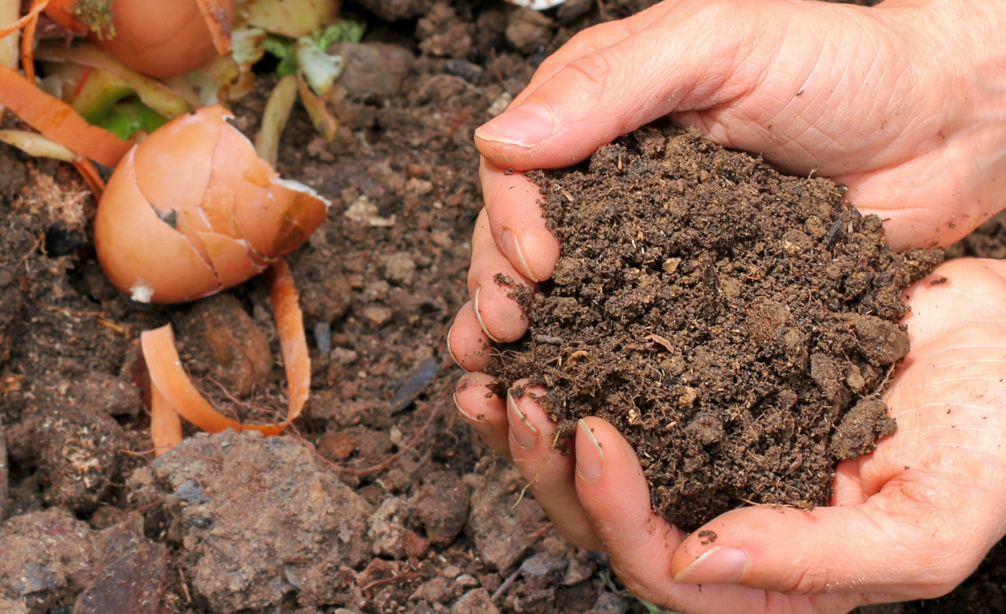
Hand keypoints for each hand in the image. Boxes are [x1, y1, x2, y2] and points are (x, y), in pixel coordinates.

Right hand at [447, 0, 1005, 350]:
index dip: (510, 217)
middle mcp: (613, 183)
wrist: (948, 126)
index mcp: (601, 113)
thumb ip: (610, 85)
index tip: (537, 262)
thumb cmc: (845, 63)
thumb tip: (499, 139)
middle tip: (508, 331)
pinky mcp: (696, 299)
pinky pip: (636, 336)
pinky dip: (599, 369)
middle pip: (521, 239)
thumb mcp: (722, 44)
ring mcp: (651, 246)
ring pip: (565, 296)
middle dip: (499, 287)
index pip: (517, 167)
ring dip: (529, 339)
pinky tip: (576, 400)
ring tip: (508, 381)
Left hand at [455, 258, 1005, 611]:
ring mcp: (706, 447)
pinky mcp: (698, 381)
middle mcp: (722, 515)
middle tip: (513, 393)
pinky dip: (570, 354)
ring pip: (591, 453)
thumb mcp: (929, 524)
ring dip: (533, 415)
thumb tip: (693, 559)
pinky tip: (538, 320)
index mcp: (767, 573)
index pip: (659, 567)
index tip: (589, 431)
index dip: (611, 510)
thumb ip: (818, 559)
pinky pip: (615, 378)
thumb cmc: (996, 442)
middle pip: (602, 516)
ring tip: (492, 363)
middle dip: (544, 462)